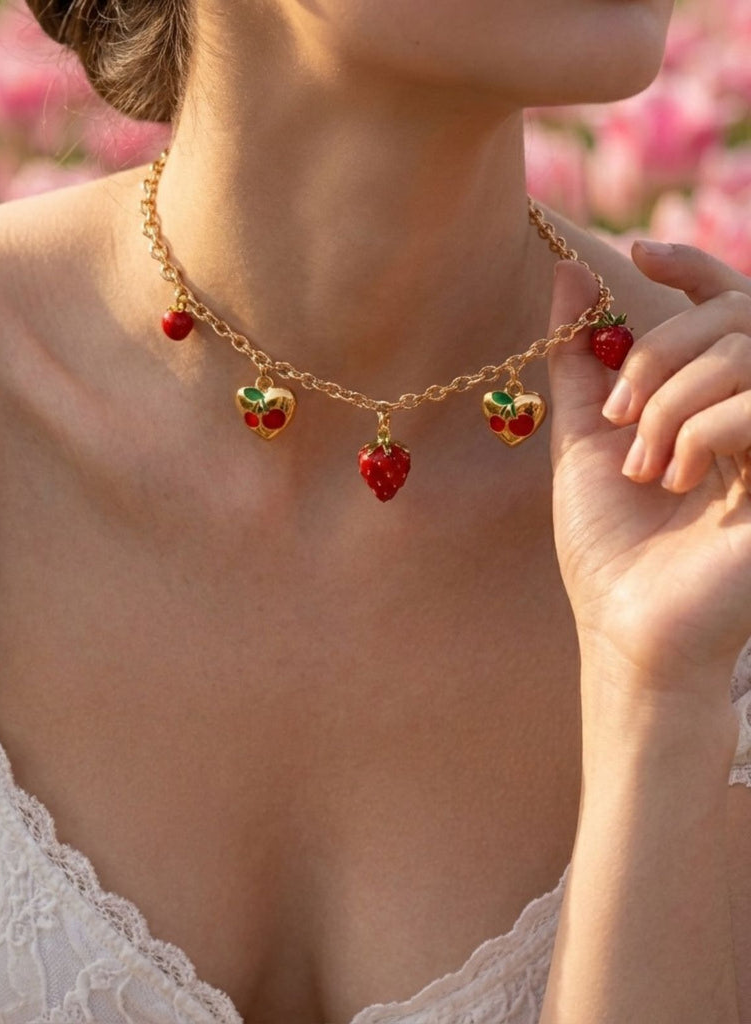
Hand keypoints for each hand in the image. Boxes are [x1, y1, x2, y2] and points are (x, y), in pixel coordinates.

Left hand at [546, 243, 750, 698]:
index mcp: (712, 400)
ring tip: (642, 464)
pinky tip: (675, 478)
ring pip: (745, 356)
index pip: (729, 305)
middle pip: (735, 318)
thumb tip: (570, 272)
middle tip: (617, 414)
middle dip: (660, 354)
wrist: (628, 625)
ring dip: (674, 400)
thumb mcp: (582, 438)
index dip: (692, 266)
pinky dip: (705, 429)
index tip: (637, 252)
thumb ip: (580, 358)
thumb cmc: (607, 544)